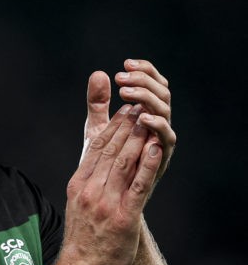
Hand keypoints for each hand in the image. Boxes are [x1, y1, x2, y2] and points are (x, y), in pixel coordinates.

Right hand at [64, 105, 163, 264]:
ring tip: (149, 120)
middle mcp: (90, 190)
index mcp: (78, 185)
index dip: (111, 126)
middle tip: (139, 105)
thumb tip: (95, 166)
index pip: (95, 148)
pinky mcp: (124, 217)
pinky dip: (147, 165)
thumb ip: (87, 183)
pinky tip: (155, 149)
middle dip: (126, 125)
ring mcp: (106, 203)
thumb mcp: (78, 205)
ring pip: (123, 162)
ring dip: (138, 137)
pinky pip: (137, 186)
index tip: (123, 111)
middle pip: (110, 150)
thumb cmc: (83, 241)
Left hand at [81, 59, 174, 180]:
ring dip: (149, 102)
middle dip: (144, 83)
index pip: (155, 84)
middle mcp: (158, 127)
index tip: (126, 63)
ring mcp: (161, 143)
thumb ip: (98, 105)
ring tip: (129, 95)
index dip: (145, 71)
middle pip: (163, 96)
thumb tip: (98, 73)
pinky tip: (143, 120)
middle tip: (123, 78)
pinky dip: (158, 129)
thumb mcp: (98, 130)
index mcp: (147, 115)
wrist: (109, 201)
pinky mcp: (161, 162)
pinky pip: (166, 142)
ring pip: (166, 115)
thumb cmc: (105, 164)